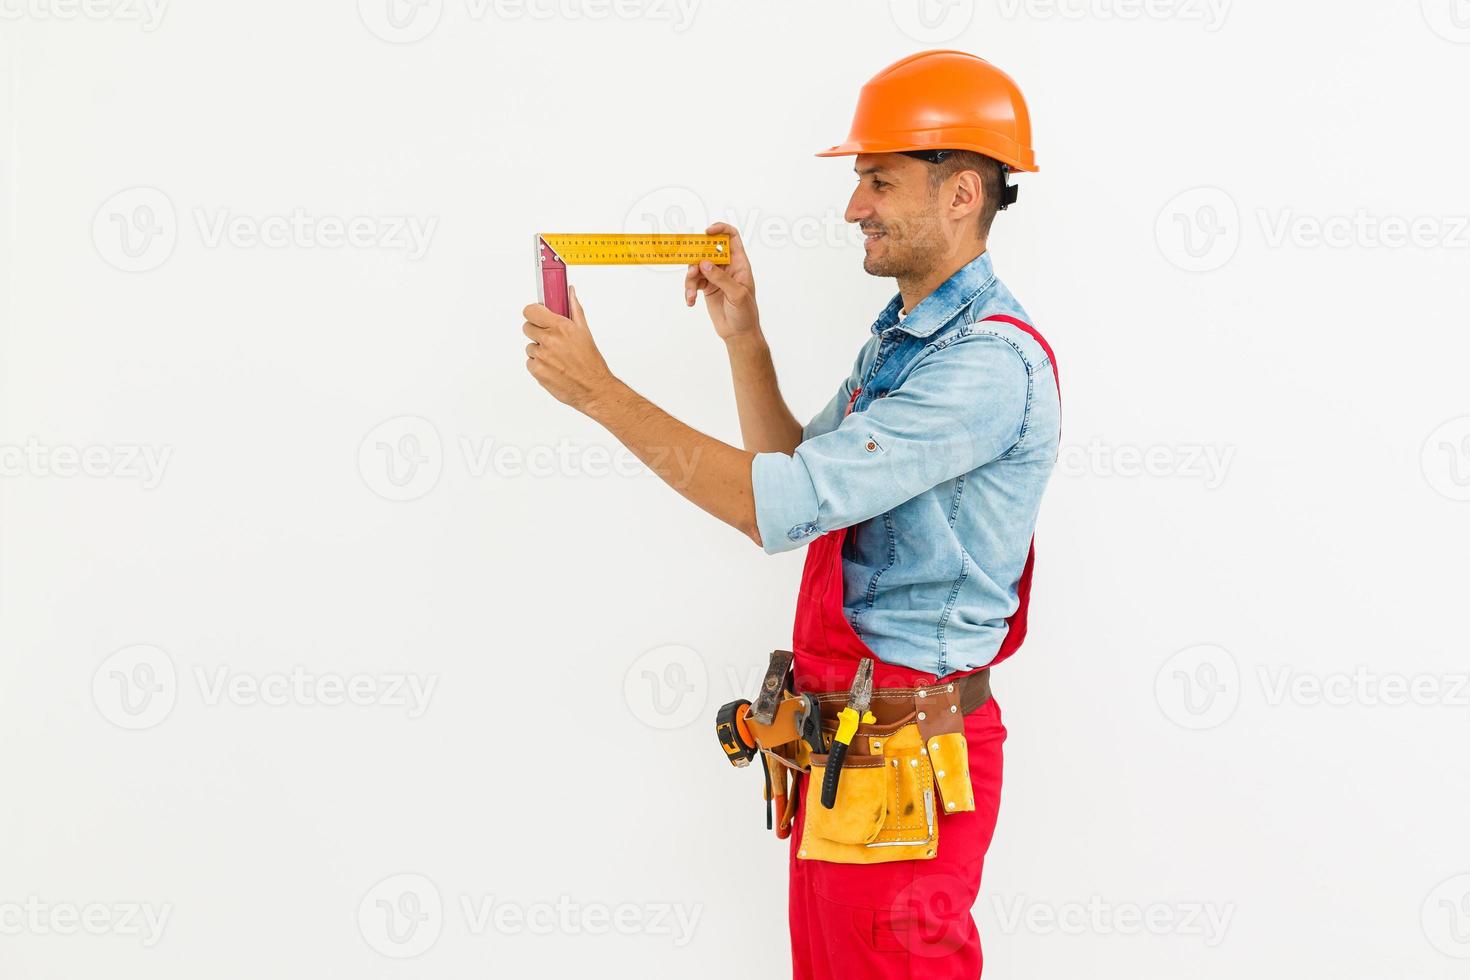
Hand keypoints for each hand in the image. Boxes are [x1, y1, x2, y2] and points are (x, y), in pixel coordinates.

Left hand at [523, 285, 617, 411]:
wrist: (593, 388)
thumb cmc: (591, 362)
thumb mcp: (584, 331)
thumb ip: (574, 309)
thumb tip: (570, 292)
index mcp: (560, 327)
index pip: (530, 311)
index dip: (533, 313)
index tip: (538, 316)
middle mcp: (549, 340)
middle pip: (527, 327)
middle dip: (537, 332)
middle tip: (551, 339)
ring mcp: (541, 356)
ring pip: (530, 347)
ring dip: (539, 350)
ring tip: (556, 358)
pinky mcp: (537, 371)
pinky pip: (530, 363)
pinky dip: (538, 365)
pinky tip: (553, 368)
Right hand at [684, 222, 759, 341]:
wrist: (739, 333)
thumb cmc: (746, 313)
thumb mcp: (736, 294)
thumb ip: (721, 278)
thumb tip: (704, 263)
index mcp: (739, 263)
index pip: (731, 237)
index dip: (720, 230)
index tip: (707, 232)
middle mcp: (727, 267)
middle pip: (708, 250)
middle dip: (697, 257)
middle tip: (692, 269)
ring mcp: (715, 276)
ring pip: (697, 267)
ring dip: (691, 280)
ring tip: (692, 294)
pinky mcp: (707, 287)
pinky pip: (693, 282)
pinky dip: (689, 291)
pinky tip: (690, 301)